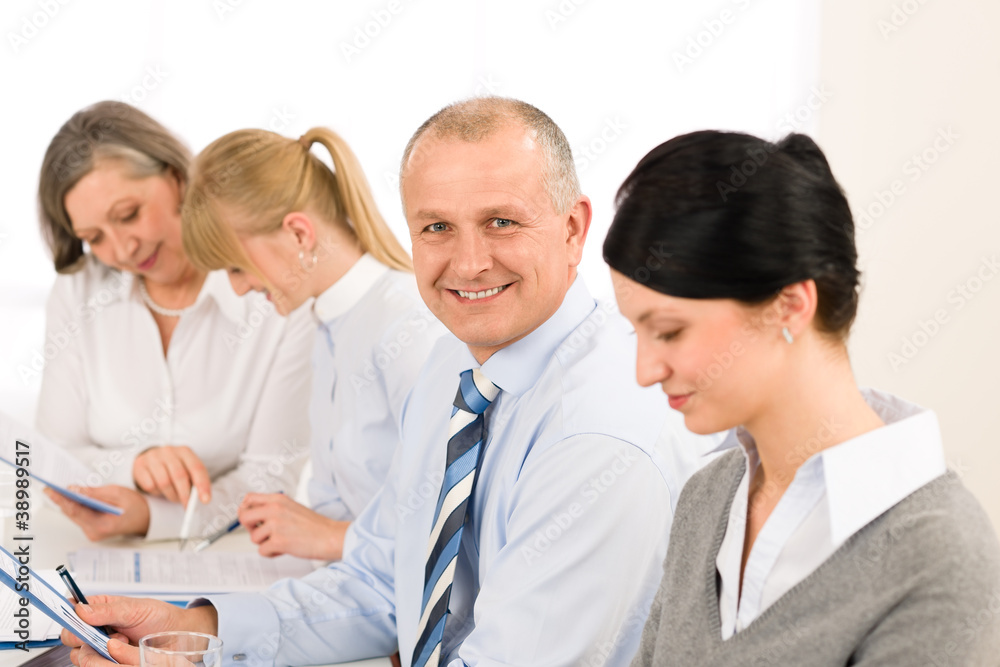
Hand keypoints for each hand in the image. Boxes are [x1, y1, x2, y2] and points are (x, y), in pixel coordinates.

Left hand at [45, 485, 150, 539]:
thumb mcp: (118, 493)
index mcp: (102, 525)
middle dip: (61, 500)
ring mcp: (92, 533)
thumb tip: (76, 490)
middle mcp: (94, 532)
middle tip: (50, 488)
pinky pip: (79, 517)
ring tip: (57, 491)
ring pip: (74, 515)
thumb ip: (95, 493)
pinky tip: (69, 498)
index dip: (62, 500)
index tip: (52, 491)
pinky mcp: (91, 530)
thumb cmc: (136, 507)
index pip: (76, 511)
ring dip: (67, 503)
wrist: (146, 519)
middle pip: (72, 514)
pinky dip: (74, 507)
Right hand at [63, 595, 217, 665]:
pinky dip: (108, 661)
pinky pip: (96, 666)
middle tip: (103, 635)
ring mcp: (100, 647)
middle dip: (83, 638)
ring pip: (81, 655)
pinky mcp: (108, 662)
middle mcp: (96, 629)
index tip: (74, 620)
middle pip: (70, 637)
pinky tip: (124, 651)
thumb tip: (80, 609)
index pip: (71, 612)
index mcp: (99, 609)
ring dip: (99, 651)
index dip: (67, 616)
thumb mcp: (134, 609)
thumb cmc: (157, 617)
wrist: (177, 635)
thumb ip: (107, 610)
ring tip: (122, 641)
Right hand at [133, 446, 210, 505]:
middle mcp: (169, 451)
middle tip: (187, 506)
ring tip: (173, 496)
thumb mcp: (187, 470)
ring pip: (164, 482)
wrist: (152, 459)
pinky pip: (150, 485)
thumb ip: (195, 482)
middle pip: (179, 476)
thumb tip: (202, 499)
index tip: (205, 500)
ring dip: (171, 495)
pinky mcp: (140, 464)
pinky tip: (159, 489)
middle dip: (185, 495)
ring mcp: (153, 456)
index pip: (197, 468)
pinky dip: (156, 492)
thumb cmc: (174, 468)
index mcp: (185, 451)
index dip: (202, 485)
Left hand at [238, 493, 348, 559]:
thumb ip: (273, 508)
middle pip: (244, 517)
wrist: (330, 536)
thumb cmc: (314, 525)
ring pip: (253, 537)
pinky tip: (284, 549)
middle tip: (262, 533)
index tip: (251, 518)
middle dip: (250, 528)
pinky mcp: (278, 541)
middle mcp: (274, 509)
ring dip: (265, 543)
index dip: (246, 510)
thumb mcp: (292, 507)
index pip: (248, 499)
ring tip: (281, 541)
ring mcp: (275, 525)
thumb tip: (252, 515)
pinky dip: (271, 553)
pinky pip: (262, 551)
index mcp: (278, 499)